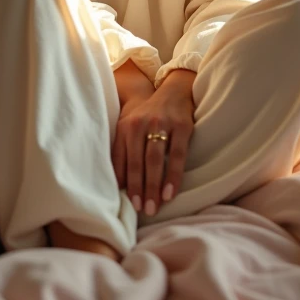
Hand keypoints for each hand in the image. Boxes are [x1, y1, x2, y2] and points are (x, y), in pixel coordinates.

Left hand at [111, 78, 195, 216]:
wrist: (174, 91)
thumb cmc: (149, 115)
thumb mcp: (131, 126)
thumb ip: (123, 149)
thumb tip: (118, 184)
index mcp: (125, 126)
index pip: (121, 158)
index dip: (123, 182)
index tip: (126, 203)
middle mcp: (140, 124)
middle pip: (136, 161)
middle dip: (138, 188)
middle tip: (141, 209)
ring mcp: (161, 124)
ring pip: (154, 160)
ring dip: (153, 186)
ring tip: (154, 206)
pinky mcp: (181, 126)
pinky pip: (176, 155)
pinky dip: (172, 176)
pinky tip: (170, 193)